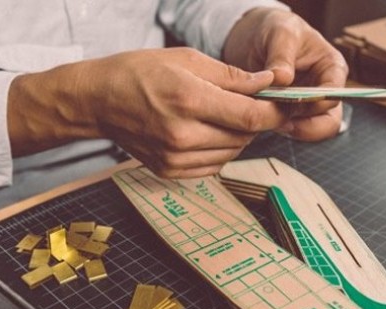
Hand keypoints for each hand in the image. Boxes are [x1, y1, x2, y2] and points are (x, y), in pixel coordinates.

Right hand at [8, 48, 284, 177]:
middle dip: (258, 120)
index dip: (276, 112)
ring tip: (226, 114)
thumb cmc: (137, 73)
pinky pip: (214, 165)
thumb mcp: (186, 59)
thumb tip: (268, 82)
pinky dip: (222, 149)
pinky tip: (209, 131)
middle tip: (255, 102)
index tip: (288, 105)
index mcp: (188, 100)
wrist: (98, 102)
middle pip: (244, 136)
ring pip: (232, 152)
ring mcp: (175, 158)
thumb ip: (232, 75)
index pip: (249, 115)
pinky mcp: (171, 172)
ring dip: (240, 135)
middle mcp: (182, 135)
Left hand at [223, 8, 347, 140]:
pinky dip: (275, 128)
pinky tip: (261, 118)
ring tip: (267, 119)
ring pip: (310, 131)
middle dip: (305, 125)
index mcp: (331, 68)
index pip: (334, 94)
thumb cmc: (275, 31)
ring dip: (289, 129)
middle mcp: (324, 90)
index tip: (294, 104)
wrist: (254, 41)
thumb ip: (282, 55)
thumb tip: (282, 78)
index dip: (316, 102)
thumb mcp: (279, 33)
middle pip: (328, 121)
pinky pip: (289, 130)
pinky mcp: (290, 116)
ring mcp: (308, 106)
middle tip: (279, 121)